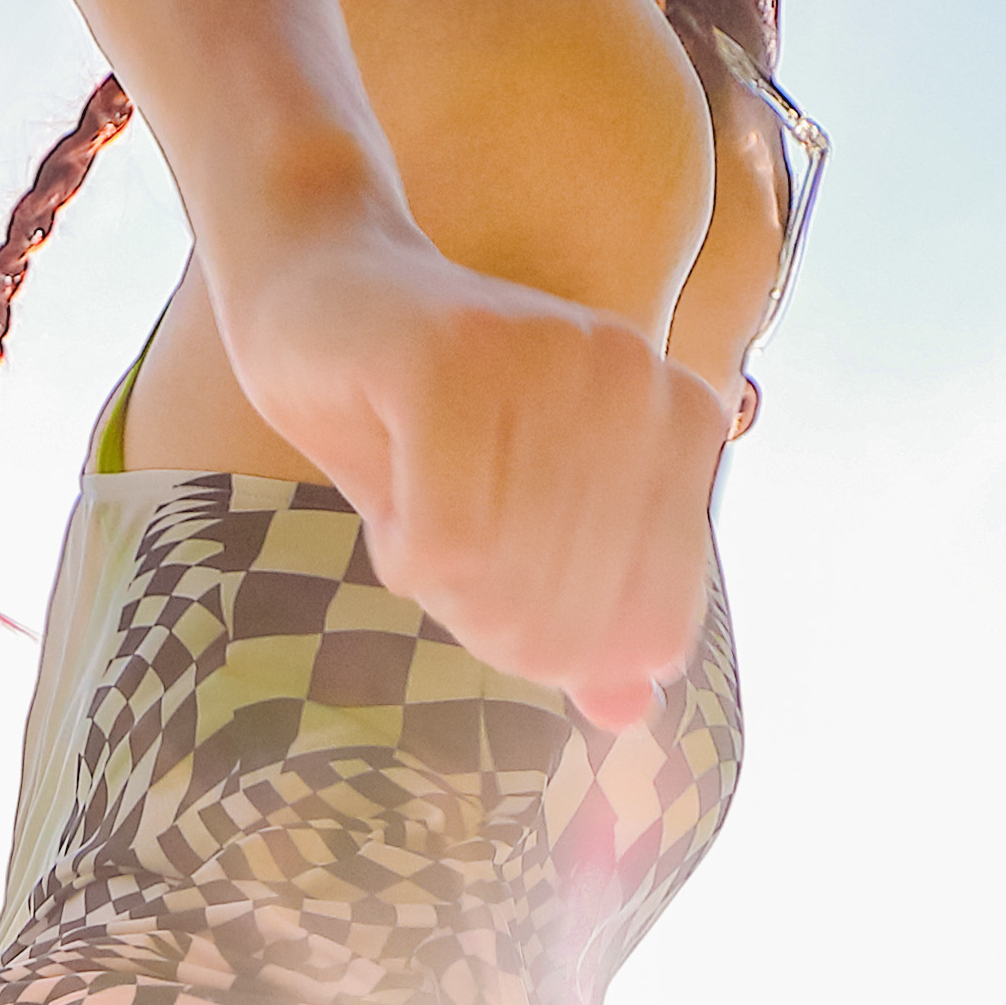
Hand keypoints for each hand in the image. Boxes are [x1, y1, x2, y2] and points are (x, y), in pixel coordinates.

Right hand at [215, 215, 728, 730]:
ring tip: (420, 528)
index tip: (504, 620)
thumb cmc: (427, 428)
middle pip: (578, 607)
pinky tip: (391, 516)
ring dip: (443, 585)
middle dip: (496, 625)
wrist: (322, 291)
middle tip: (446, 578)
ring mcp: (554, 355)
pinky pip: (445, 536)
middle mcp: (637, 377)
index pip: (652, 622)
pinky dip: (406, 554)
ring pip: (508, 574)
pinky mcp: (456, 356)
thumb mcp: (517, 534)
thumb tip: (628, 713)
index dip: (568, 657)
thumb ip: (584, 620)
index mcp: (683, 419)